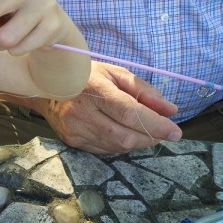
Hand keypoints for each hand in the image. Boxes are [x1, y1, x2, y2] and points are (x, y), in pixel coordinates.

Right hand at [34, 61, 182, 153]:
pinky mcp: (72, 141)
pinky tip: (121, 132)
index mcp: (94, 89)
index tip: (176, 131)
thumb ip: (144, 90)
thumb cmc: (85, 76)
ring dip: (137, 142)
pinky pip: (105, 150)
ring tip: (143, 131)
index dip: (155, 125)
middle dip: (150, 137)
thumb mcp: (115, 73)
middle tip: (163, 131)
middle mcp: (82, 112)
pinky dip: (120, 144)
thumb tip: (170, 111)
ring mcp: (75, 129)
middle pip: (125, 136)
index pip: (129, 113)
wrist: (46, 87)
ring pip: (116, 146)